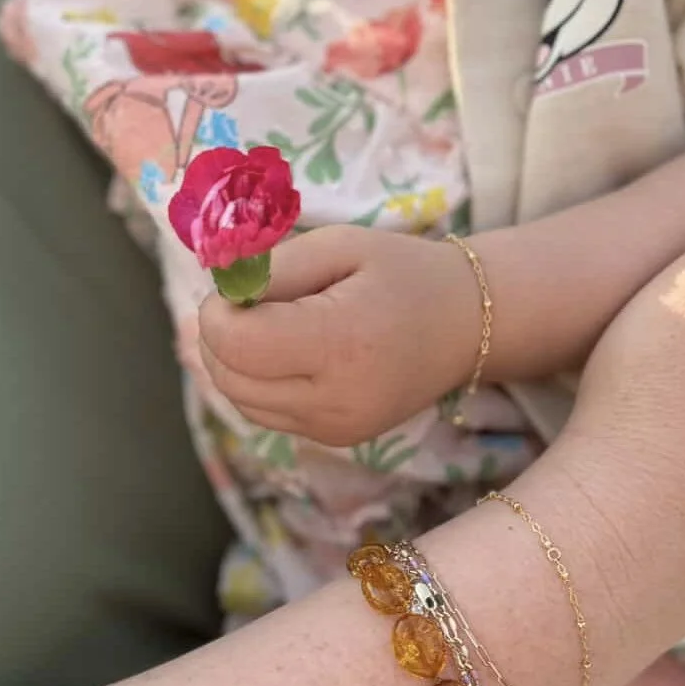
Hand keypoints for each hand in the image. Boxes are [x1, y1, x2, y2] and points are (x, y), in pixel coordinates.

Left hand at [197, 225, 481, 445]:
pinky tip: (283, 352)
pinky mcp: (336, 439)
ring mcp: (336, 428)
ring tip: (266, 324)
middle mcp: (336, 399)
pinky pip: (266, 414)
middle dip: (217, 336)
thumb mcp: (339, 246)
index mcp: (340, 343)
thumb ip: (272, 267)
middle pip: (229, 378)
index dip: (217, 312)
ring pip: (240, 401)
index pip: (236, 344)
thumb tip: (217, 292)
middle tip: (246, 301)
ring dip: (232, 362)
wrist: (468, 324)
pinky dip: (256, 383)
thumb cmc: (404, 272)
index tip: (237, 286)